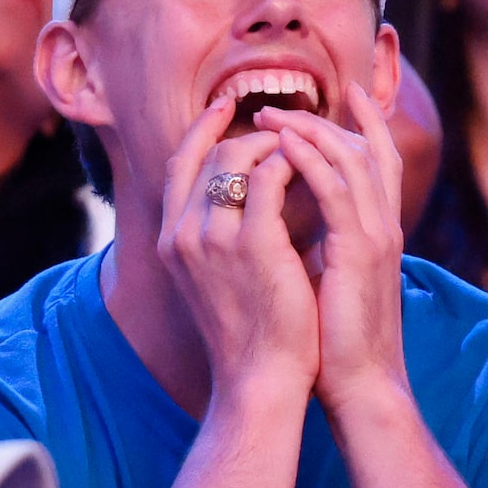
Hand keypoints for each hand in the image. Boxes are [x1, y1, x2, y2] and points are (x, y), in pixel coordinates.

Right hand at [157, 97, 319, 415]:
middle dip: (247, 131)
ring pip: (238, 156)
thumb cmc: (250, 335)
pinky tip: (316, 167)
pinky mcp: (252, 243)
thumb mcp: (218, 279)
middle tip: (284, 124)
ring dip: (275, 143)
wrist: (260, 380)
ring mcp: (212, 237)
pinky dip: (293, 162)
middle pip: (209, 153)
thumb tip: (244, 198)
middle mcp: (183, 233)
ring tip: (306, 147)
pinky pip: (270, 176)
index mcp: (171, 241)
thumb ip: (220, 237)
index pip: (180, 164)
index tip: (228, 107)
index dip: (203, 129)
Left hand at [258, 87, 406, 419]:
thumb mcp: (325, 281)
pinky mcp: (359, 253)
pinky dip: (310, 163)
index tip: (341, 93)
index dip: (363, 122)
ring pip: (351, 160)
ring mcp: (376, 237)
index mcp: (377, 232)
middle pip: (366, 148)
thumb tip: (279, 226)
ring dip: (311, 131)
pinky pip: (337, 192)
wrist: (361, 386)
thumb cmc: (337, 343)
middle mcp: (382, 226)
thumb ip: (313, 246)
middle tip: (281, 103)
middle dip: (326, 119)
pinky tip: (282, 145)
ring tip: (271, 114)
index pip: (376, 160)